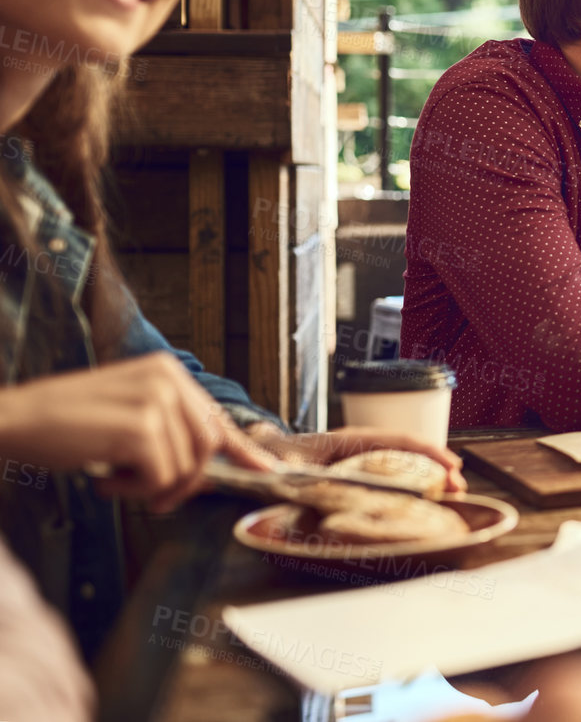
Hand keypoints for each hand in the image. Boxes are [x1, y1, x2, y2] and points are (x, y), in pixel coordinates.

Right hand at [0, 353, 276, 512]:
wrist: (14, 420)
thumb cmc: (64, 424)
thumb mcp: (125, 415)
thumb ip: (167, 430)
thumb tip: (209, 466)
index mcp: (167, 371)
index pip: (214, 416)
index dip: (242, 448)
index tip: (265, 469)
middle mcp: (168, 378)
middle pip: (207, 446)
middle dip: (186, 481)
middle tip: (154, 498)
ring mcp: (156, 399)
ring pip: (185, 466)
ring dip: (151, 487)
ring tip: (114, 481)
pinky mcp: (141, 427)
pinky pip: (161, 476)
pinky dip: (134, 490)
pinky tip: (103, 481)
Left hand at [247, 425, 465, 492]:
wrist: (255, 458)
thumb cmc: (271, 457)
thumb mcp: (281, 463)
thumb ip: (289, 471)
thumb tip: (293, 479)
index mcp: (351, 440)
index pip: (400, 441)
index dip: (429, 453)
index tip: (452, 469)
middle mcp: (362, 447)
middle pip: (409, 452)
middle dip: (438, 467)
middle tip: (459, 488)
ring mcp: (362, 461)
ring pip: (405, 465)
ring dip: (429, 480)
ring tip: (450, 497)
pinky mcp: (359, 476)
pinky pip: (393, 478)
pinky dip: (413, 488)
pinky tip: (424, 503)